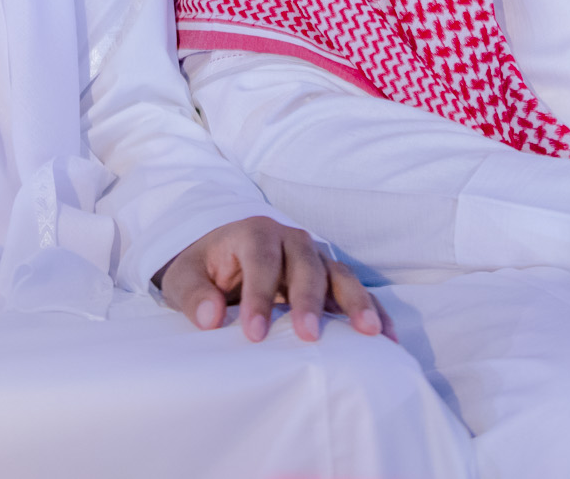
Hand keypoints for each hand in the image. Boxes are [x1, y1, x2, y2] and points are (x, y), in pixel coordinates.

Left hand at [157, 216, 383, 342]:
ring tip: (369, 333)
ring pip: (338, 274)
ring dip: (355, 303)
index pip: (261, 261)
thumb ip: (192, 295)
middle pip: (305, 264)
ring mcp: (314, 257)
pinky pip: (354, 292)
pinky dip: (372, 311)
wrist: (219, 258)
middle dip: (308, 300)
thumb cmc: (202, 269)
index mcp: (252, 233)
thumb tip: (210, 318)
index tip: (255, 334)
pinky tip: (386, 337)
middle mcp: (289, 239)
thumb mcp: (183, 278)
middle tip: (307, 336)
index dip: (259, 296)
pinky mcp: (329, 278)